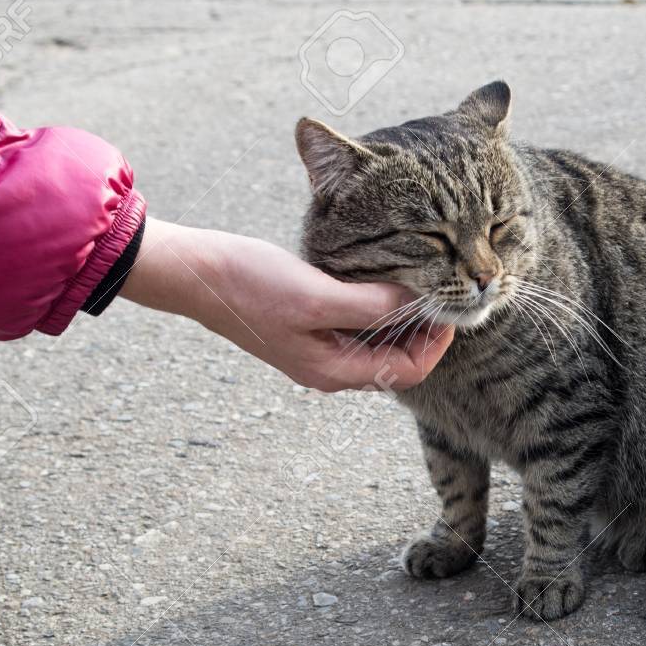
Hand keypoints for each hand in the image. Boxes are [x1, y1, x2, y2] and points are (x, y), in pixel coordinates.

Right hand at [119, 218, 452, 390]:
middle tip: (442, 292)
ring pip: (377, 342)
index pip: (407, 371)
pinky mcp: (305, 326)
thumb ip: (371, 305)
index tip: (450, 307)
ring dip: (401, 317)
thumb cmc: (251, 285)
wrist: (195, 273)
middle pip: (396, 360)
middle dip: (423, 331)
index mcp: (333, 371)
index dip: (436, 343)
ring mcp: (315, 348)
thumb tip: (416, 301)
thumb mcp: (318, 295)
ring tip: (420, 283)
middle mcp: (328, 367)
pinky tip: (382, 278)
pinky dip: (376, 307)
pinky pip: (355, 325)